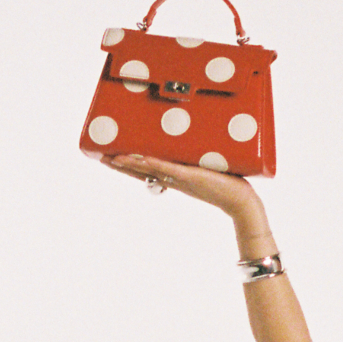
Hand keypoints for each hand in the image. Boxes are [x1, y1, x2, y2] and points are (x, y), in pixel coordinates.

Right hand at [100, 151, 262, 223]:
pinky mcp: (192, 177)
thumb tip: (192, 140)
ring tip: (111, 158)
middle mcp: (175, 179)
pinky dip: (154, 165)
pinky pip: (169, 170)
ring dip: (130, 164)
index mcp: (176, 177)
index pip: (146, 170)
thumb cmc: (229, 184)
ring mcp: (182, 178)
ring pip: (150, 170)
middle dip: (120, 164)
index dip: (127, 164)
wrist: (242, 202)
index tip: (109, 156)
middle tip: (100, 156)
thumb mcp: (208, 168)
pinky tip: (140, 159)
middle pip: (142, 171)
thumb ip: (197, 158)